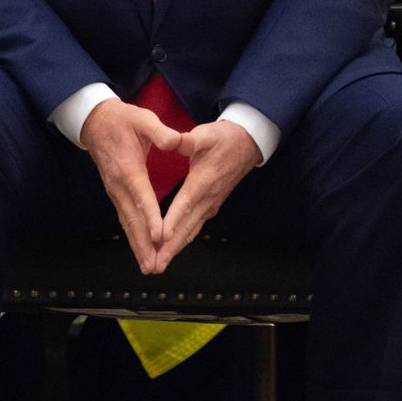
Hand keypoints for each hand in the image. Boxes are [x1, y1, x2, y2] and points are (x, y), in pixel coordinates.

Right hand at [78, 98, 183, 274]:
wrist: (93, 121)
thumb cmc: (121, 119)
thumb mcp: (142, 118)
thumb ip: (159, 131)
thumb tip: (176, 141)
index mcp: (129, 168)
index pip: (142, 196)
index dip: (151, 217)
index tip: (161, 236)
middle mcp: (119, 185)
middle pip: (132, 218)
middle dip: (144, 243)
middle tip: (154, 265)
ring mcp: (114, 191)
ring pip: (127, 222)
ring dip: (137, 245)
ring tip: (148, 266)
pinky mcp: (115, 193)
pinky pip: (124, 218)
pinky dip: (132, 236)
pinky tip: (140, 248)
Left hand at [153, 120, 260, 271]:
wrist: (247, 144)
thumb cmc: (224, 139)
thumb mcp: (205, 135)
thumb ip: (189, 140)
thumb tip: (176, 141)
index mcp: (203, 182)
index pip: (185, 205)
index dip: (172, 222)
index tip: (159, 238)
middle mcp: (207, 199)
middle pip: (186, 227)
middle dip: (169, 248)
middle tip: (154, 265)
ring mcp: (210, 204)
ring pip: (190, 231)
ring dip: (175, 248)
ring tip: (158, 264)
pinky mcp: (210, 205)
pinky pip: (194, 227)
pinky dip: (181, 240)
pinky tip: (171, 249)